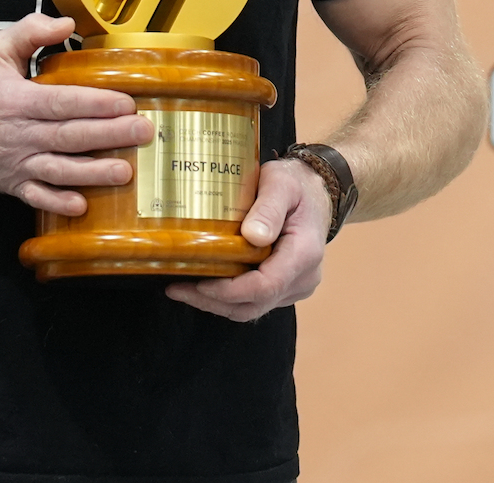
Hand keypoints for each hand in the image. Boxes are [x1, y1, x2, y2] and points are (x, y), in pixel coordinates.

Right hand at [0, 14, 154, 214]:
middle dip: (109, 135)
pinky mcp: (14, 183)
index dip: (95, 104)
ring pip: (59, 170)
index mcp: (17, 99)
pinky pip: (36, 197)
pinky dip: (57, 203)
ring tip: (125, 172)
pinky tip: (82, 205)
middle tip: (142, 132)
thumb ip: (31, 31)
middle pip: (69, 136)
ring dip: (93, 173)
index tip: (126, 103)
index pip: (61, 102)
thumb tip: (66, 24)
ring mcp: (17, 162)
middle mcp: (19, 134)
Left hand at [165, 158, 330, 321]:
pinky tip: (204, 282)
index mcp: (303, 254)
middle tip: (177, 289)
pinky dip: (228, 297)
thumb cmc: (296, 185)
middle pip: (255, 304)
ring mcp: (295, 286)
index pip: (265, 286)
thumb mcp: (281, 184)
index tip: (198, 283)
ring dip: (217, 303)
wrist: (316, 192)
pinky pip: (256, 301)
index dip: (228, 291)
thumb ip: (269, 208)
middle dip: (213, 301)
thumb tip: (253, 236)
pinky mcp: (286, 287)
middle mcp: (303, 277)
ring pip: (254, 308)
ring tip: (182, 288)